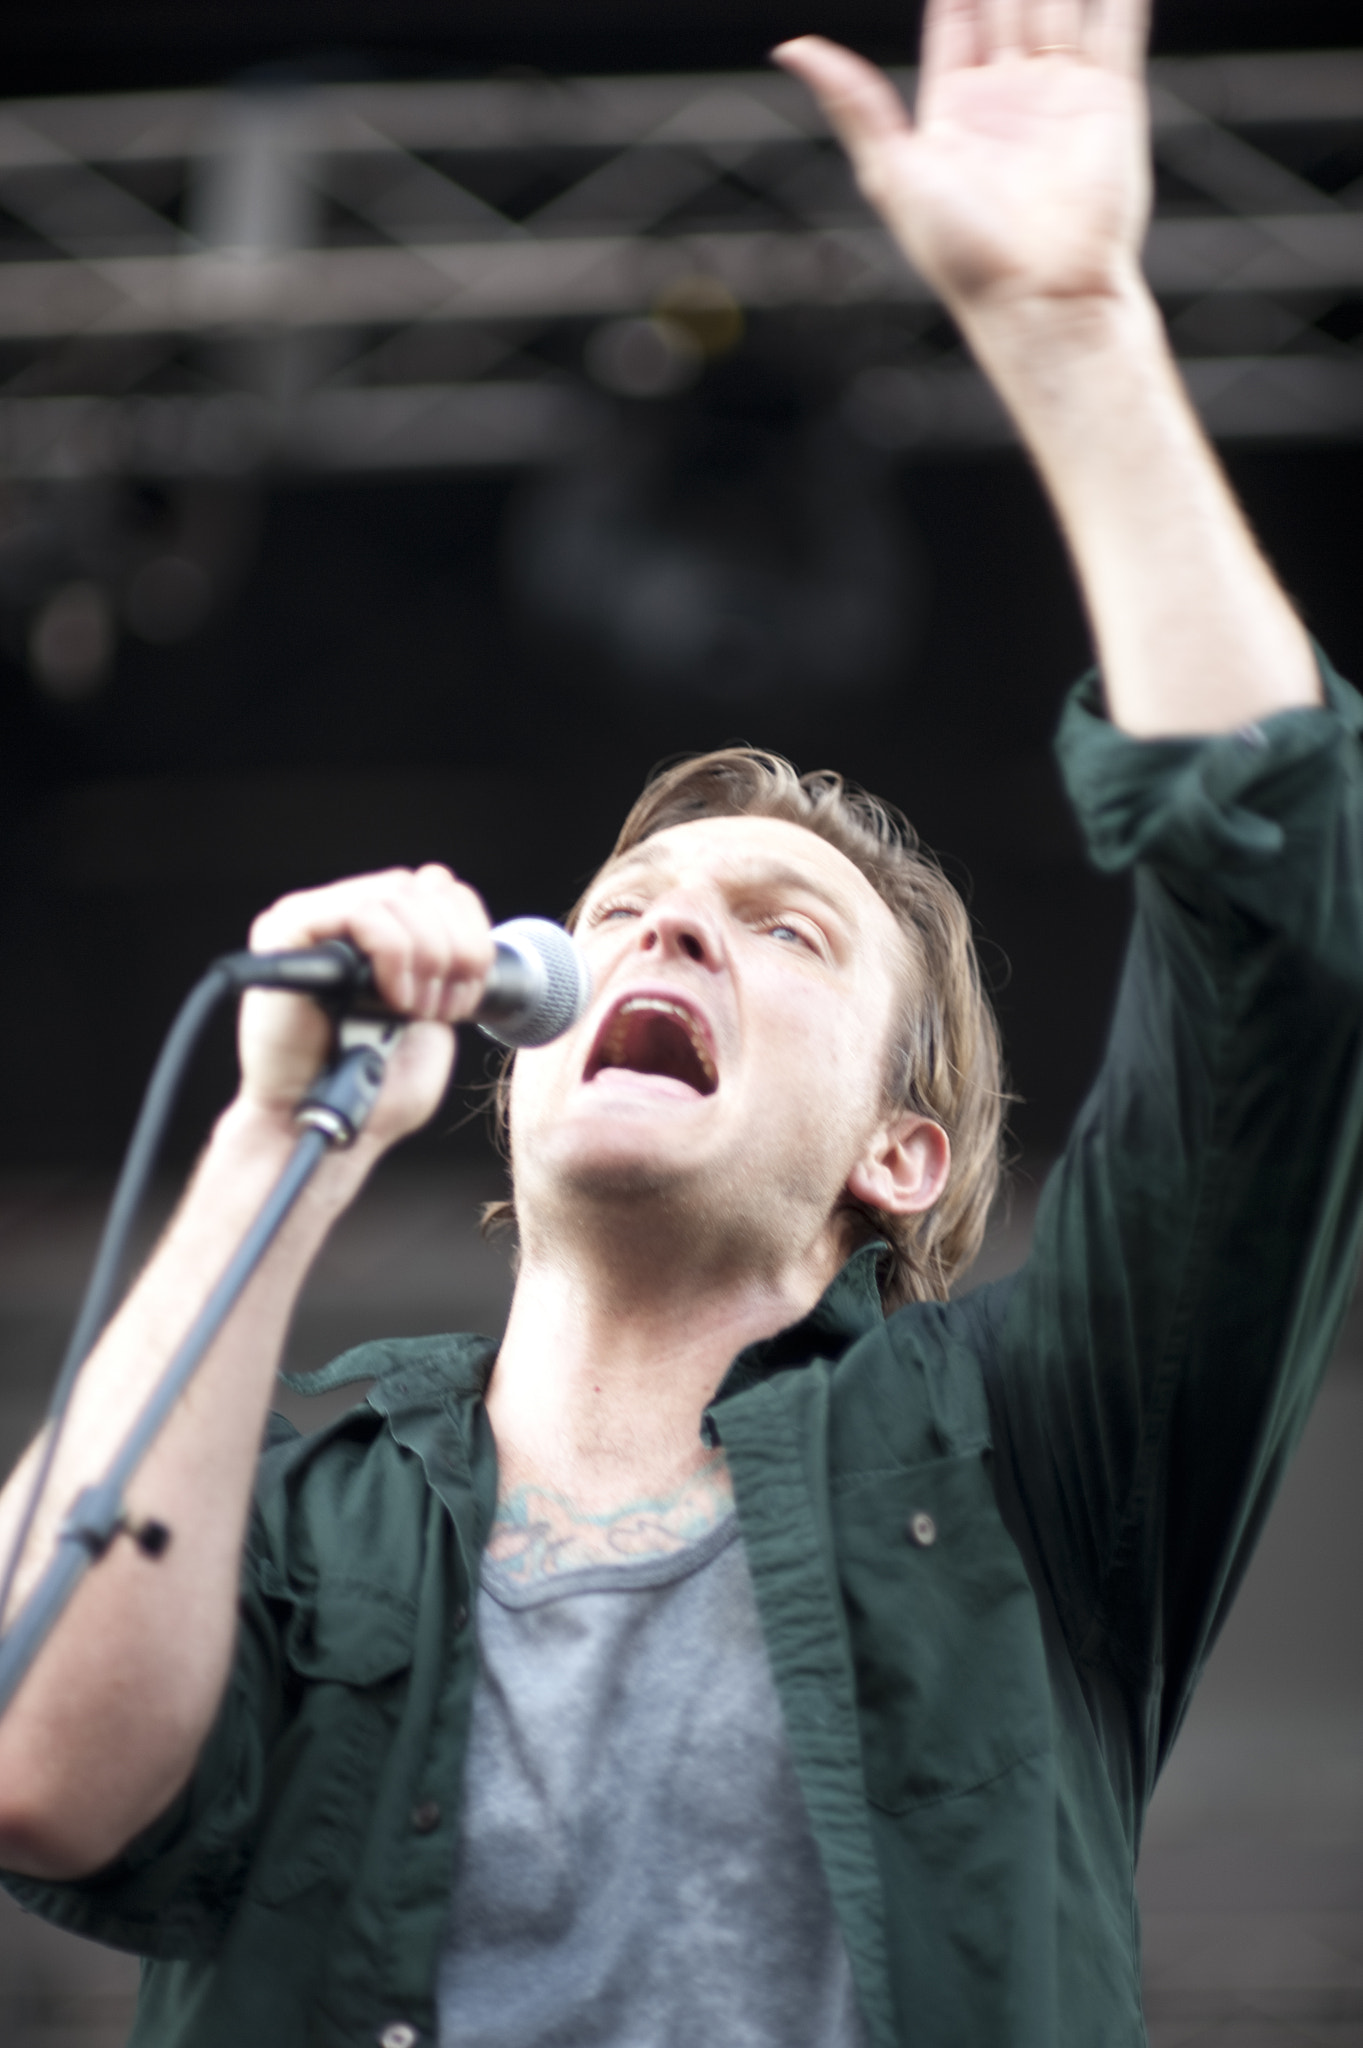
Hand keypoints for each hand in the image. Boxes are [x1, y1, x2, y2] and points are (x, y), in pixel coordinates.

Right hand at [236, 865, 493, 1153]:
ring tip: (412, 1011)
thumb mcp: (432, 1008)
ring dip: (428, 958)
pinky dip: (395, 955)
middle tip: (441, 1009)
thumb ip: (442, 949)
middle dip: (457, 951)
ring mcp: (312, 920)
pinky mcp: (286, 932)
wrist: (330, 1129)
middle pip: (427, 887)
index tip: (468, 992)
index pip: (442, 887)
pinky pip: (363, 912)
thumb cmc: (377, 1084)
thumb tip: (441, 880)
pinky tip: (389, 998)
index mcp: (378, 929)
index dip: (472, 933)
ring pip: (400, 894)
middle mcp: (341, 914)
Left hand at [774, 0, 1150, 322]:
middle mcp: (1010, 93)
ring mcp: (1062, 93)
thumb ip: (854, 101)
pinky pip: (1117, 23)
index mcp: (956, 108)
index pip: (957, 12)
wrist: (1041, 297)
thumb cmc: (962, 252)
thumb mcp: (893, 170)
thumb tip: (791, 45)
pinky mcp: (1110, 99)